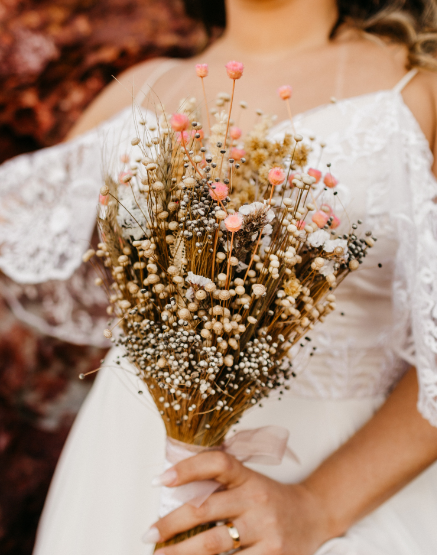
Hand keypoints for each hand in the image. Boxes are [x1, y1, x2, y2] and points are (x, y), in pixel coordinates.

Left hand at [146, 451, 332, 554]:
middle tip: (149, 534)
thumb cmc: (270, 499)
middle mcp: (256, 499)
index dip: (187, 468)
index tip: (159, 479)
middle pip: (204, 510)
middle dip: (170, 524)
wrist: (313, 515)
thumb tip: (173, 493)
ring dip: (181, 553)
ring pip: (213, 545)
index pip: (216, 462)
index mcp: (247, 476)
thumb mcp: (248, 481)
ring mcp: (265, 529)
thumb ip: (220, 484)